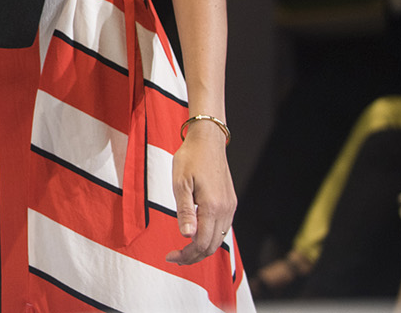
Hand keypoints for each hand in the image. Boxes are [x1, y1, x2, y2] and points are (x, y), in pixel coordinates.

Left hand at [165, 122, 236, 265]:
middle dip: (193, 256)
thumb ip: (185, 211)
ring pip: (219, 239)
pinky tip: (196, 235)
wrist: (208, 141)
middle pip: (212, 246)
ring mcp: (230, 207)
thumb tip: (186, 236)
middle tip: (174, 258)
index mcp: (213, 207)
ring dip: (202, 248)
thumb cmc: (190, 159)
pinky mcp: (230, 203)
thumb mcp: (180, 183)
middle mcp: (226, 211)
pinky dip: (210, 237)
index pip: (202, 243)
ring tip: (183, 250)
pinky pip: (223, 228)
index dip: (186, 255)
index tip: (170, 257)